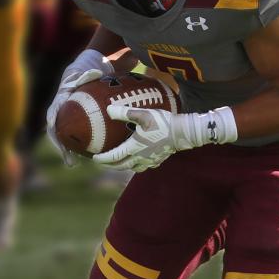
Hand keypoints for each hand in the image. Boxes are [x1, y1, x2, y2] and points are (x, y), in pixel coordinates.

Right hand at [45, 49, 113, 165]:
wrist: (93, 68)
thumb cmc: (90, 66)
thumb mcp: (89, 67)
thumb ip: (90, 72)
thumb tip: (96, 73)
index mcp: (61, 97)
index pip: (54, 110)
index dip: (53, 121)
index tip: (54, 131)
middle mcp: (62, 108)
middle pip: (57, 130)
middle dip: (59, 145)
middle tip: (68, 160)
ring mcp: (68, 115)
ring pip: (65, 135)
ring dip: (67, 150)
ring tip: (73, 164)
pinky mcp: (77, 121)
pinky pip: (78, 135)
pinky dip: (81, 145)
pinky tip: (89, 156)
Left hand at [93, 105, 236, 171]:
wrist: (183, 132)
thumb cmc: (163, 122)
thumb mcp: (143, 115)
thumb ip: (125, 112)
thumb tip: (108, 109)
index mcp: (134, 147)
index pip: (114, 157)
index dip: (103, 159)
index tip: (94, 159)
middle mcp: (141, 157)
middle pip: (121, 166)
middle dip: (110, 166)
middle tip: (103, 163)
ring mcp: (150, 161)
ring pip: (133, 168)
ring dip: (123, 167)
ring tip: (118, 162)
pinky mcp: (158, 160)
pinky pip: (144, 166)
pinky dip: (137, 165)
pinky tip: (138, 160)